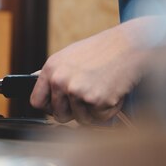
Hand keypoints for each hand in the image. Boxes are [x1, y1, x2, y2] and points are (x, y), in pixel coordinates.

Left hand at [30, 18, 151, 123]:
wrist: (129, 46)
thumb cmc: (101, 51)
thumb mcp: (70, 56)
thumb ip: (55, 74)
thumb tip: (39, 86)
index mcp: (51, 69)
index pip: (36, 101)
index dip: (48, 107)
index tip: (57, 107)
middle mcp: (60, 81)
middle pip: (59, 115)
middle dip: (74, 112)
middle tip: (88, 97)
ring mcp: (77, 91)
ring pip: (81, 119)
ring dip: (93, 111)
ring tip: (102, 89)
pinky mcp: (96, 100)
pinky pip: (99, 118)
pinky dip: (108, 110)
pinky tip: (112, 91)